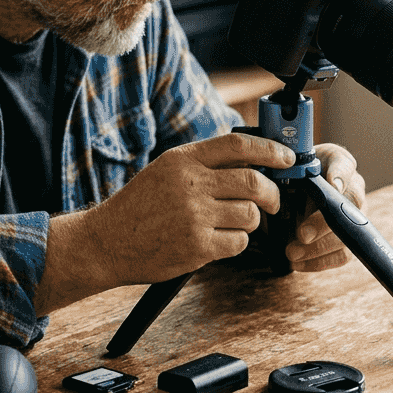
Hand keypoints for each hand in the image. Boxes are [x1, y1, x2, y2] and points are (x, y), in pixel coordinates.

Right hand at [37, 133, 294, 311]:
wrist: (106, 242)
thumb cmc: (138, 207)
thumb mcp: (164, 171)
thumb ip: (202, 163)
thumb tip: (251, 161)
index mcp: (183, 160)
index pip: (238, 146)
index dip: (270, 150)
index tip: (286, 158)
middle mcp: (190, 184)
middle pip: (253, 182)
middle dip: (273, 193)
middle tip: (274, 202)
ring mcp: (194, 216)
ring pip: (250, 215)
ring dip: (250, 221)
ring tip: (232, 223)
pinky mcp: (198, 246)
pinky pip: (239, 242)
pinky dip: (236, 242)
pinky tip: (219, 240)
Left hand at [286, 143, 365, 271]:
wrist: (291, 193)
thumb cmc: (290, 177)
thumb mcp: (284, 167)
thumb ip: (285, 169)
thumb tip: (280, 178)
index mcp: (337, 164)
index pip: (345, 164)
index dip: (340, 175)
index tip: (332, 185)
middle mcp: (352, 188)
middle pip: (350, 205)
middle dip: (324, 222)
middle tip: (302, 234)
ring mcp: (354, 215)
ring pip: (349, 234)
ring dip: (320, 247)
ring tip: (292, 253)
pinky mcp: (348, 239)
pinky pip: (342, 255)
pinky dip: (318, 262)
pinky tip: (297, 262)